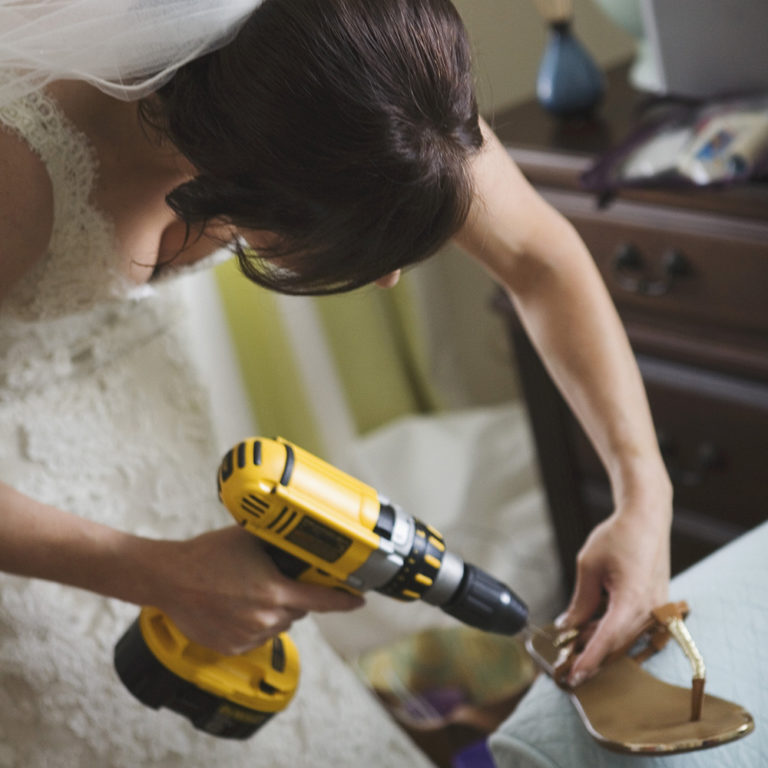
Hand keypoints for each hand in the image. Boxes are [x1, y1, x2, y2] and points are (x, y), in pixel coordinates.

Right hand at [147, 526, 364, 654]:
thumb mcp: (251, 539)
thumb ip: (280, 544)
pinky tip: (234, 605)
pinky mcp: (232, 648)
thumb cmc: (209, 554)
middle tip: (274, 578)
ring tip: (246, 589)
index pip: (322, 601)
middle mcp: (266, 619)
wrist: (170, 578)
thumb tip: (303, 538)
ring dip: (273, 610)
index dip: (344, 601)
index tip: (359, 600)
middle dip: (294, 596)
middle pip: (298, 610)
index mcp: (275, 593)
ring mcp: (248, 637)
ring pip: (277, 624)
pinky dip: (253, 623)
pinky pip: (256, 636)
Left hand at [556, 499, 671, 686]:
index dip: (589, 659)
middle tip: (567, 660)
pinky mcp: (657, 605)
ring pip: (625, 636)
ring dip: (601, 640)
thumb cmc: (618, 537)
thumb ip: (581, 602)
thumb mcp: (589, 566)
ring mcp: (657, 609)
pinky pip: (634, 625)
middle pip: (617, 643)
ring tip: (576, 637)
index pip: (607, 639)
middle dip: (591, 653)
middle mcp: (650, 609)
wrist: (647, 518)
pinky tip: (593, 623)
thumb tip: (567, 626)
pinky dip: (613, 628)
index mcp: (632, 600)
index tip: (574, 675)